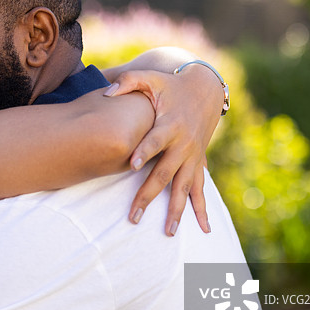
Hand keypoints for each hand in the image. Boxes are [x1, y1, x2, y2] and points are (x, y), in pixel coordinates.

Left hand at [104, 66, 223, 234]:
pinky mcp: (198, 163)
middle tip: (134, 216)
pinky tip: (204, 229)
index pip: (155, 140)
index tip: (132, 165)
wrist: (205, 89)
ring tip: (168, 232)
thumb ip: (128, 81)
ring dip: (176, 210)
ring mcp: (193, 156)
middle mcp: (184, 144)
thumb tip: (105, 92)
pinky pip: (201, 189)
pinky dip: (202, 210)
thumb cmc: (170, 85)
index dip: (144, 151)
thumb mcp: (151, 78)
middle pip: (165, 173)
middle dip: (149, 195)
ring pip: (183, 188)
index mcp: (170, 124)